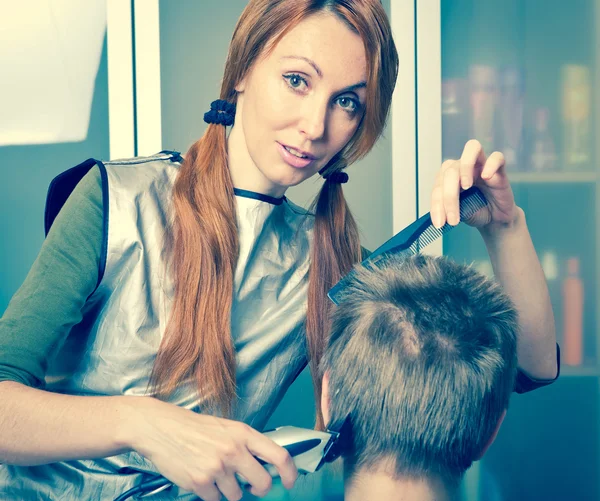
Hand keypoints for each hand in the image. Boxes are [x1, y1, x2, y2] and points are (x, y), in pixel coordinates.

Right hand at [125, 397, 297, 500]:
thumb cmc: (195, 428)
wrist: (162, 428)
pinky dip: (211, 494)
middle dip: (259, 489)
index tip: (290, 482)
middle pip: (263, 483)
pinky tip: (202, 478)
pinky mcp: (200, 482)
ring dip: (229, 491)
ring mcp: (217, 467)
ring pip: (237, 495)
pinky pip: (216, 500)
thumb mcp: (227, 428)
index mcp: (244, 434)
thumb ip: (247, 445)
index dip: (290, 473)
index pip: (279, 456)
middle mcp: (234, 450)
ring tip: (216, 474)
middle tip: (250, 486)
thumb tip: (266, 466)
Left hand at [430, 139, 517, 229]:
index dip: (437, 204)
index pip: (438, 185)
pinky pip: (497, 157)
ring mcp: (481, 165)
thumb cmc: (474, 211)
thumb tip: (440, 216)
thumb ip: (448, 209)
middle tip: (453, 219)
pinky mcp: (499, 169)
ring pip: (472, 148)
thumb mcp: (458, 213)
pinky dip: (491, 164)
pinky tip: (486, 177)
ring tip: (466, 186)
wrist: (495, 219)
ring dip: (465, 166)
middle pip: (451, 170)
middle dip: (449, 197)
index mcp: (448, 176)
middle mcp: (463, 167)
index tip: (439, 224)